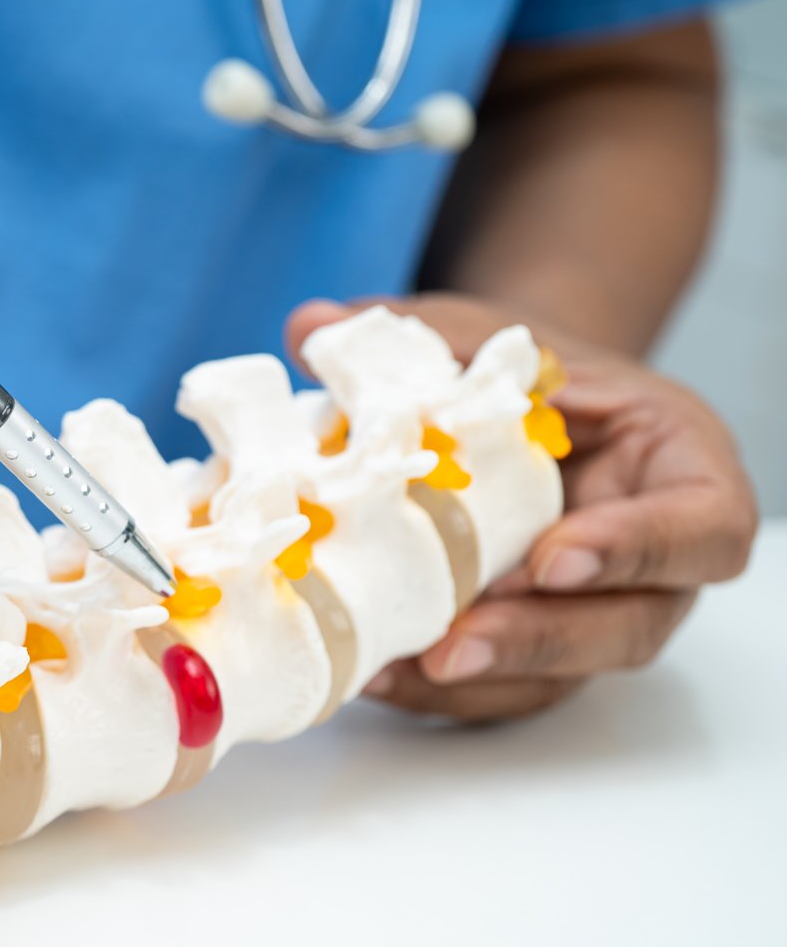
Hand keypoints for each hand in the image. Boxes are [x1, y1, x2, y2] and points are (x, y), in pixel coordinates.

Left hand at [286, 293, 756, 720]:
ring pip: (560, 676)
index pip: (703, 528)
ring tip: (394, 667)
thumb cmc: (519, 371)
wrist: (505, 405)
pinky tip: (373, 674)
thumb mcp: (484, 335)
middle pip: (629, 626)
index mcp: (679, 470)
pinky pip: (501, 689)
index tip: (553, 554)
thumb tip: (313, 325)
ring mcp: (595, 613)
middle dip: (537, 641)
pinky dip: (437, 690)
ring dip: (477, 680)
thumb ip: (418, 332)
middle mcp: (654, 561)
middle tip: (454, 643)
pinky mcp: (534, 648)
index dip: (638, 549)